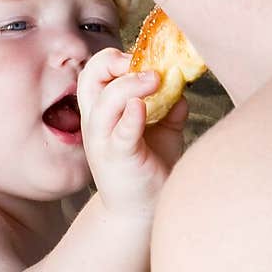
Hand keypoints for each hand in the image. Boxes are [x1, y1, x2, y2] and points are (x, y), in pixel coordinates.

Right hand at [76, 47, 187, 218]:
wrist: (140, 213)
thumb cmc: (149, 170)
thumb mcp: (163, 133)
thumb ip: (170, 108)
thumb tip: (182, 84)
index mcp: (103, 112)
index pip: (97, 72)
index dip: (117, 59)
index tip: (146, 59)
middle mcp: (97, 123)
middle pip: (90, 78)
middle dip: (112, 62)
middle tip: (142, 62)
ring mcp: (103, 141)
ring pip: (104, 102)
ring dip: (129, 84)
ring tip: (155, 79)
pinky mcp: (117, 158)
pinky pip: (119, 133)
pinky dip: (131, 116)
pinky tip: (143, 107)